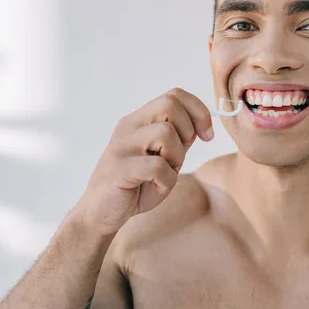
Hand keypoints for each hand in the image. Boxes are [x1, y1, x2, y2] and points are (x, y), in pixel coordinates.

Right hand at [75, 88, 213, 235]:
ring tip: (165, 173)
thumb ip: (178, 139)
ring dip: (176, 157)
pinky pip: (157, 166)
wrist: (101, 213)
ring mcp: (121, 146)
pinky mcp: (119, 169)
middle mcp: (128, 127)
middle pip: (169, 105)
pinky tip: (156, 187)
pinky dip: (166, 180)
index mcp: (139, 121)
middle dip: (187, 131)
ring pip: (165, 133)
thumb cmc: (135, 185)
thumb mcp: (162, 157)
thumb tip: (203, 123)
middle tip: (179, 156)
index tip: (207, 135)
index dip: (198, 111)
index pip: (174, 95)